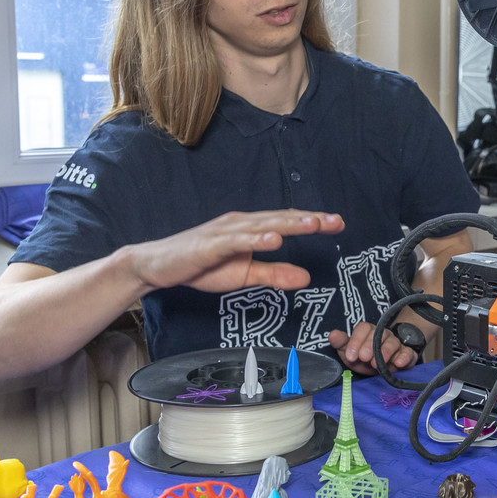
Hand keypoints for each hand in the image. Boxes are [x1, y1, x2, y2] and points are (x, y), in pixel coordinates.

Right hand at [124, 210, 343, 295]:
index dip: (313, 222)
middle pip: (281, 218)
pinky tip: (274, 238)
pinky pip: (237, 240)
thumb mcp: (245, 275)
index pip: (287, 222)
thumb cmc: (200, 266)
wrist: (157, 266)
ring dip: (290, 224)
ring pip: (263, 225)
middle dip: (310, 219)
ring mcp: (226, 231)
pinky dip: (256, 238)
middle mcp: (241, 223)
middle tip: (336, 221)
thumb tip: (306, 278)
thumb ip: (274, 274)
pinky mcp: (210, 244)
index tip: (338, 223)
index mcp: (251, 229)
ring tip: (314, 224)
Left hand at [328, 321, 414, 375]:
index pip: (363, 328)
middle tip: (363, 358)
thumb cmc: (364, 359)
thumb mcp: (350, 352)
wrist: (384, 368)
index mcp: (368, 332)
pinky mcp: (407, 354)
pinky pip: (408, 352)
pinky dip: (404, 357)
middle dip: (370, 346)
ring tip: (377, 365)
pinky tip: (398, 363)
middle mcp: (383, 335)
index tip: (350, 355)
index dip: (356, 340)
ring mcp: (396, 343)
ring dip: (385, 352)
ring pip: (392, 342)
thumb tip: (332, 334)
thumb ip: (341, 343)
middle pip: (378, 334)